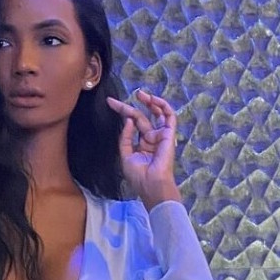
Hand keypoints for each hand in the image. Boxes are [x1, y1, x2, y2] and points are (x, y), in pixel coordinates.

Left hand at [106, 90, 180, 209]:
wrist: (151, 185)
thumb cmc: (138, 176)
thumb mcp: (125, 155)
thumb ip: (126, 137)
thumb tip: (128, 120)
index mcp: (141, 144)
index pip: (131, 124)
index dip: (121, 113)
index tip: (110, 103)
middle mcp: (151, 138)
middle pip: (140, 117)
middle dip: (127, 107)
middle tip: (113, 100)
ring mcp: (160, 136)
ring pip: (156, 114)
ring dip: (150, 102)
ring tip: (140, 94)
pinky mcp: (169, 135)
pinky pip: (170, 117)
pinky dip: (163, 107)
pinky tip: (153, 100)